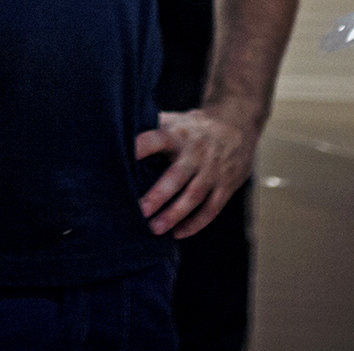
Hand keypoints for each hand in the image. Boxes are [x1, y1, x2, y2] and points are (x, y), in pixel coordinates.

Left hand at [134, 104, 256, 238]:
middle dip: (158, 195)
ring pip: (193, 196)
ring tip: (155, 229)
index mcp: (177, 134)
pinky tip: (177, 233)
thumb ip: (151, 130)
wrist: (237, 126)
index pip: (156, 138)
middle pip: (176, 176)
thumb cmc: (193, 127)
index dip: (142, 147)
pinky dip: (195, 223)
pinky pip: (211, 209)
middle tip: (140, 210)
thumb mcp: (175, 121)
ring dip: (174, 214)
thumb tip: (116, 135)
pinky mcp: (226, 186)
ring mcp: (212, 170)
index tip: (124, 157)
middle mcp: (195, 152)